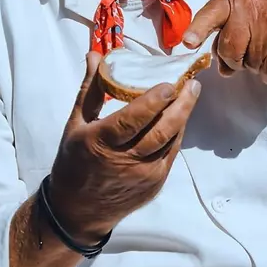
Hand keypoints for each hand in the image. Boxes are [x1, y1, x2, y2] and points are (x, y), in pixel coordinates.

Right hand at [46, 53, 201, 241]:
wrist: (79, 210)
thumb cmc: (74, 162)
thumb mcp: (76, 124)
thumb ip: (91, 89)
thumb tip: (95, 55)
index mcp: (100, 143)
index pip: (132, 120)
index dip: (153, 101)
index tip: (169, 83)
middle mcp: (124, 161)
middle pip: (160, 131)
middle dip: (180, 106)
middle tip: (191, 85)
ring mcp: (143, 175)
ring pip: (170, 142)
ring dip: (182, 117)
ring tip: (190, 95)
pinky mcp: (154, 184)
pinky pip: (170, 154)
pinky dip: (176, 134)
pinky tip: (180, 118)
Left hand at [182, 0, 266, 85]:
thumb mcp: (248, 18)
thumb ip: (229, 38)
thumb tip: (221, 69)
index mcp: (236, 0)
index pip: (212, 13)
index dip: (198, 29)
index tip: (188, 43)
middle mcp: (252, 7)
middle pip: (228, 50)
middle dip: (237, 60)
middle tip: (253, 49)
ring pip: (249, 63)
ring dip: (258, 66)